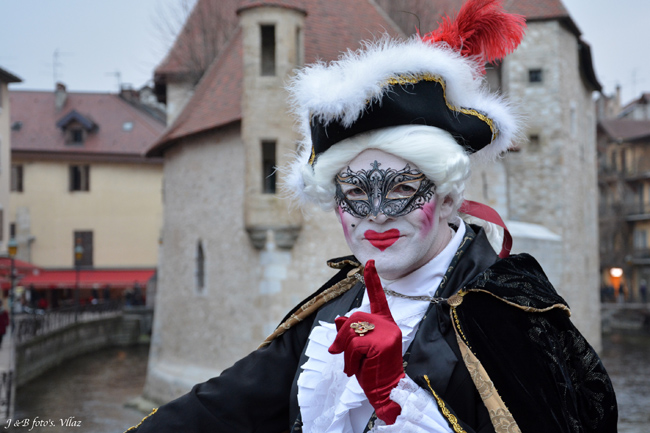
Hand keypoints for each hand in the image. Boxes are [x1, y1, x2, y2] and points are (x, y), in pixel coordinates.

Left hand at [328, 260, 404, 423]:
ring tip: (353, 365)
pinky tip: (354, 370)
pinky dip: (348, 359)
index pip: (378, 297)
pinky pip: (353, 345)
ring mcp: (386, 333)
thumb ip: (350, 332)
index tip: (369, 262)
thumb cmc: (372, 369)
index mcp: (385, 322)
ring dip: (345, 351)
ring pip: (351, 332)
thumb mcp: (358, 348)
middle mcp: (388, 324)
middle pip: (354, 318)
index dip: (372, 280)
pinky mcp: (380, 344)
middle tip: (343, 356)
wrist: (387, 390)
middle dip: (343, 337)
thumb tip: (339, 320)